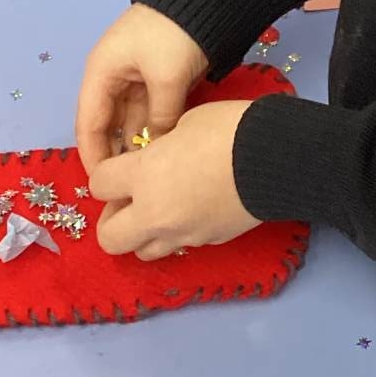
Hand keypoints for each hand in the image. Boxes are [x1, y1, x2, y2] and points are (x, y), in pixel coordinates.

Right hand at [74, 5, 208, 177]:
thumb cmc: (175, 34)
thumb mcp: (166, 79)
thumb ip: (160, 118)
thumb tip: (157, 150)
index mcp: (101, 72)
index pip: (87, 124)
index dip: (93, 156)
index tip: (103, 185)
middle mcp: (112, 76)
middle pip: (107, 124)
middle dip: (115, 154)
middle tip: (127, 187)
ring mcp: (134, 76)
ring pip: (130, 119)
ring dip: (136, 143)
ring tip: (146, 176)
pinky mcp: (157, 77)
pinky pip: (148, 110)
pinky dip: (153, 129)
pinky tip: (161, 152)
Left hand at [89, 100, 261, 259]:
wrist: (278, 157)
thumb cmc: (229, 128)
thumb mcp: (185, 124)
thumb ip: (158, 149)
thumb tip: (153, 163)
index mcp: (143, 174)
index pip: (97, 185)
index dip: (107, 175)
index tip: (123, 167)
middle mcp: (154, 211)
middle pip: (108, 237)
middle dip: (113, 219)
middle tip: (132, 199)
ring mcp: (181, 233)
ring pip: (141, 252)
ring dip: (142, 232)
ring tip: (162, 209)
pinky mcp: (207, 242)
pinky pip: (178, 245)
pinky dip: (176, 233)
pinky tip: (194, 210)